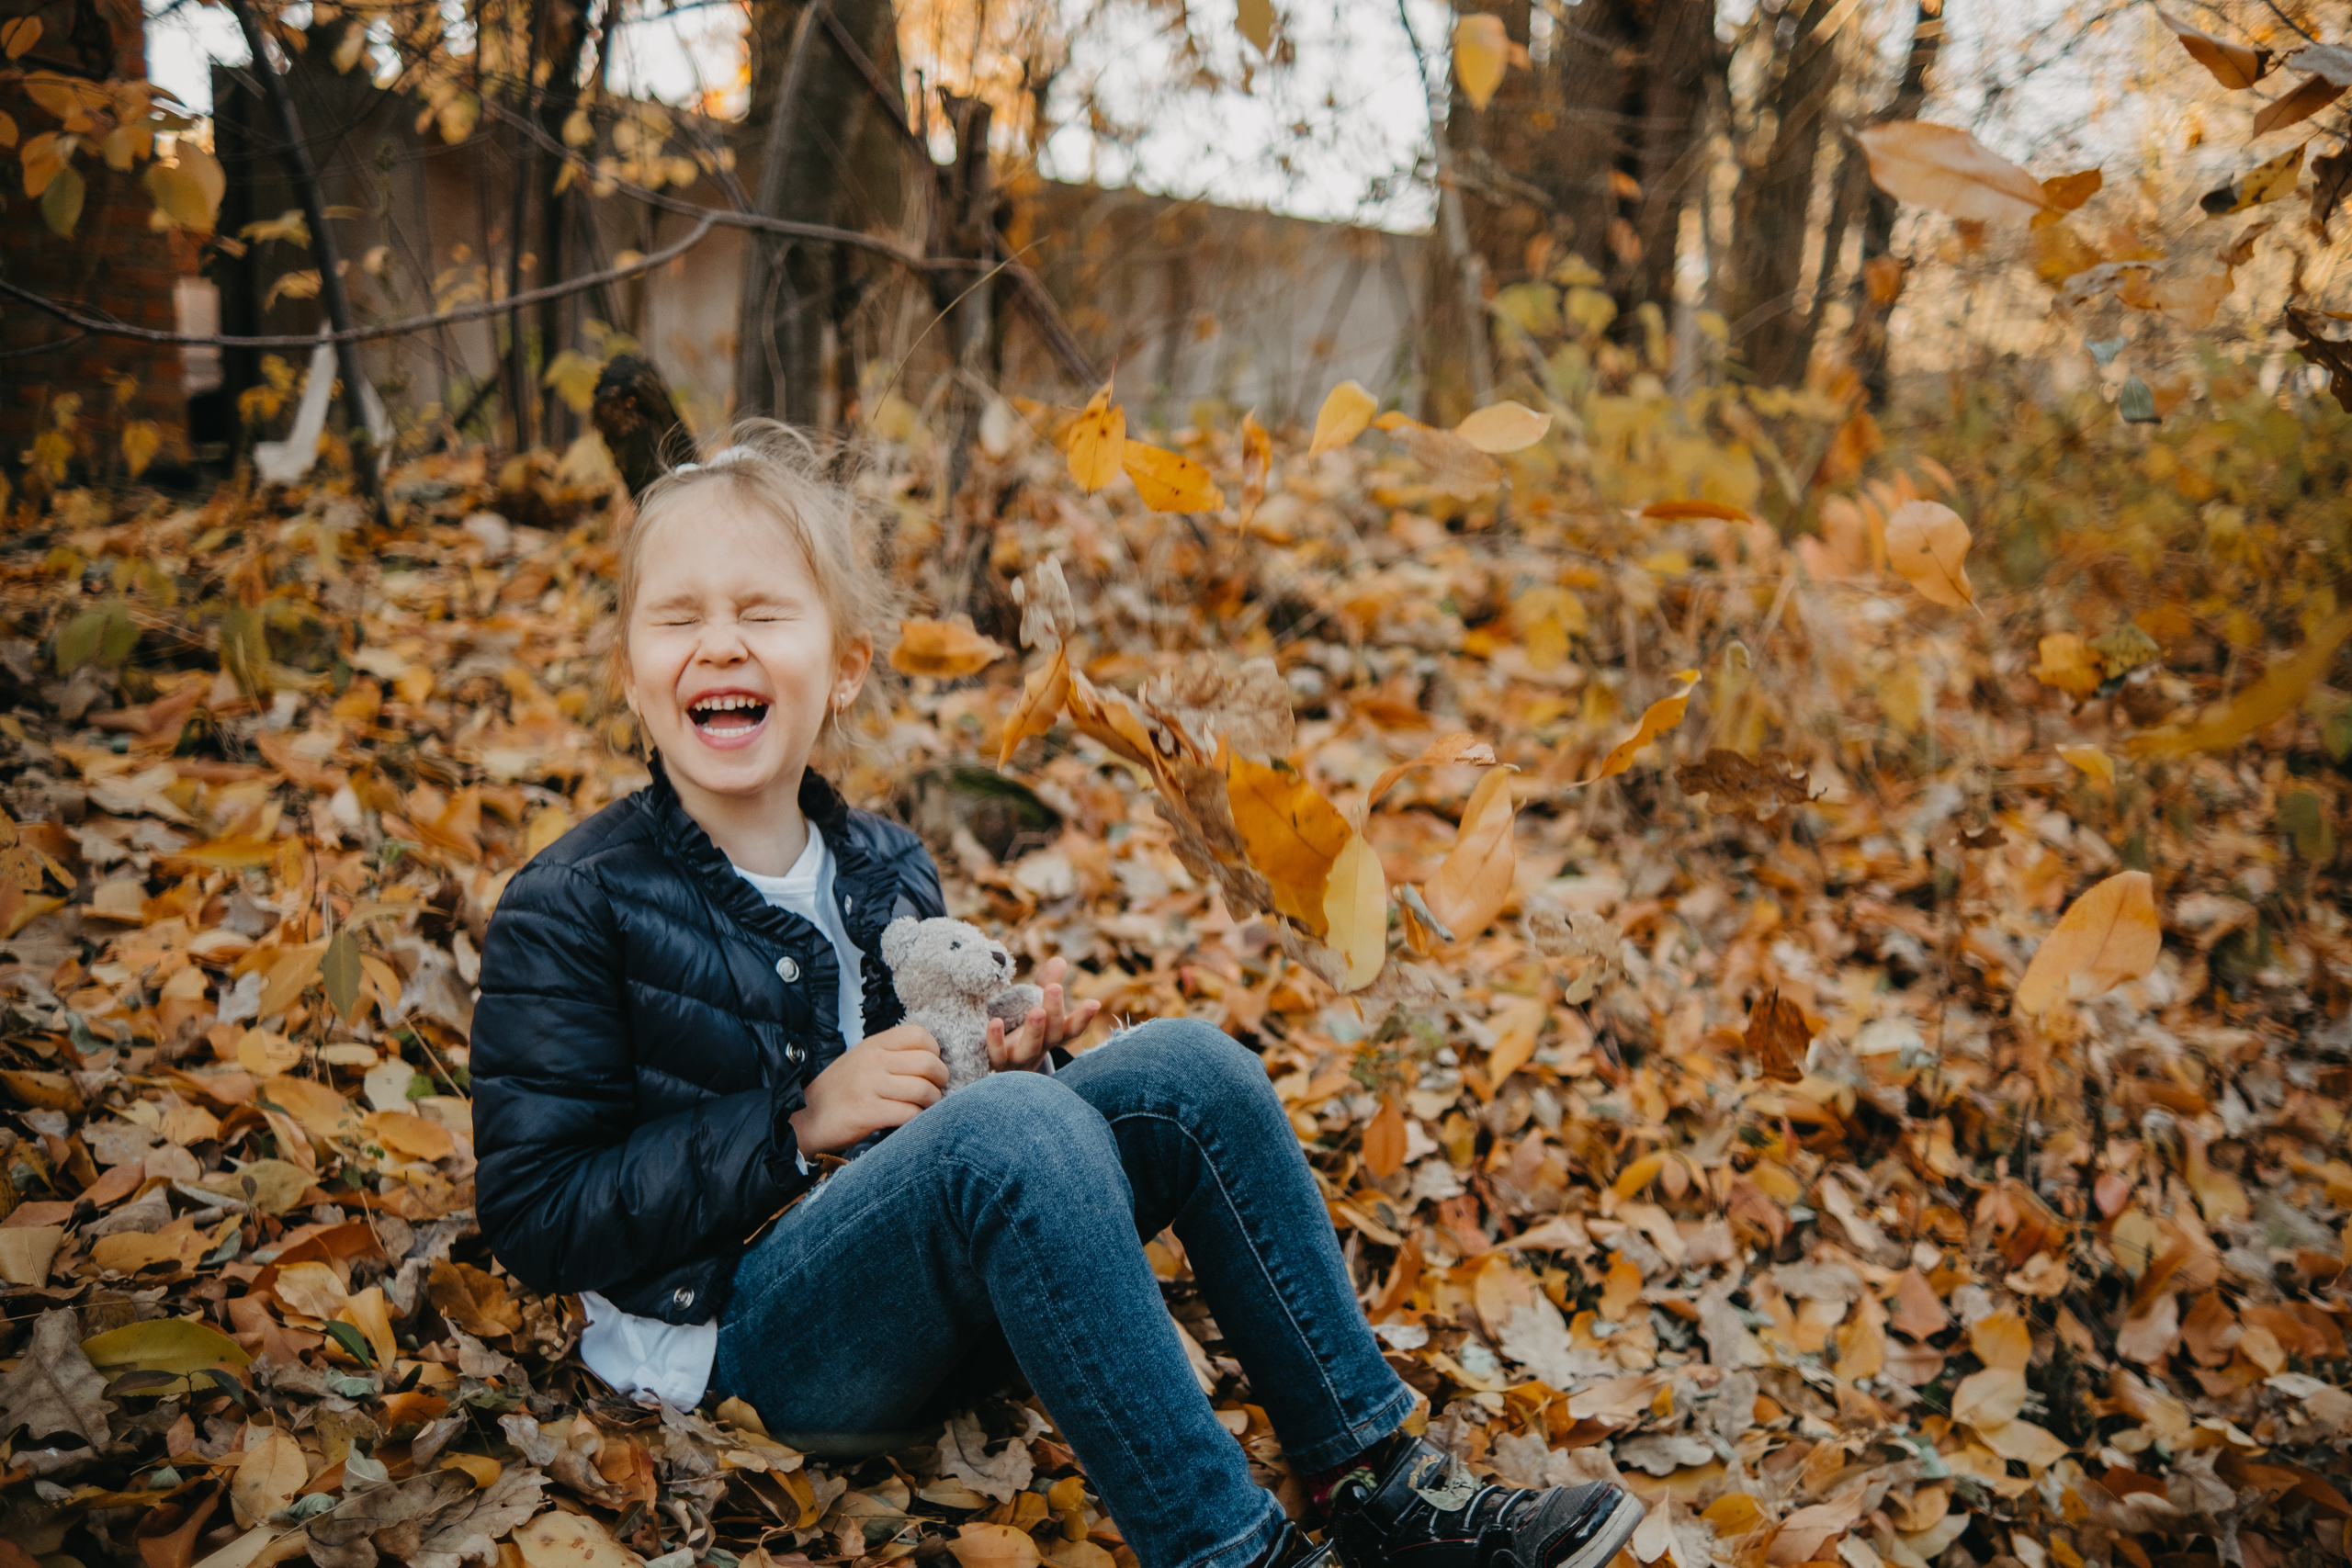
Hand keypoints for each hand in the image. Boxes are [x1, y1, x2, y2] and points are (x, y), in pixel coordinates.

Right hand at [786, 1024, 949, 1155]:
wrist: (806, 1118)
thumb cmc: (840, 1090)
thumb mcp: (862, 1059)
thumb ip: (892, 1053)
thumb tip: (932, 1058)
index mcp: (874, 1044)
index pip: (920, 1035)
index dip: (934, 1053)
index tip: (929, 1069)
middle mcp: (873, 1061)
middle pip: (929, 1063)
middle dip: (940, 1080)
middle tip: (935, 1091)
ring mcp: (870, 1086)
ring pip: (923, 1090)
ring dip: (932, 1103)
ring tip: (925, 1108)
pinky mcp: (868, 1112)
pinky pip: (909, 1114)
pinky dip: (917, 1120)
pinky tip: (911, 1122)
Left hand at [987, 956, 1103, 1071]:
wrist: (998, 1070)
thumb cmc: (1020, 1031)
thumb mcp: (1033, 1005)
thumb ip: (1045, 984)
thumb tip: (1059, 960)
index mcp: (1051, 1035)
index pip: (1071, 1028)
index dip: (1083, 1017)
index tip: (1094, 1003)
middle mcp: (1039, 1048)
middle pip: (1052, 1033)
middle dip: (1055, 1012)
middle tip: (1054, 988)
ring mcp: (1018, 1058)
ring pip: (1030, 1048)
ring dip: (1035, 1030)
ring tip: (1037, 1011)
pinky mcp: (996, 1064)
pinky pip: (997, 1055)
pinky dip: (996, 1041)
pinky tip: (995, 1022)